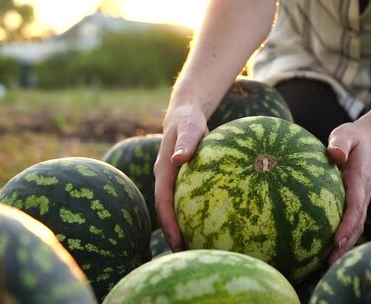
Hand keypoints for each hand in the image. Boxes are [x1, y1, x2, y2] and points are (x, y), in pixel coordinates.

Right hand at [154, 104, 207, 251]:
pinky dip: (191, 215)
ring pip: (172, 208)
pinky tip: (208, 226)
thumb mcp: (189, 126)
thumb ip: (186, 141)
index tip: (177, 241)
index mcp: (163, 170)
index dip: (168, 222)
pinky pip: (183, 201)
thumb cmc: (189, 120)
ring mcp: (171, 181)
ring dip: (180, 227)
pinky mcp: (180, 181)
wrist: (184, 115)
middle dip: (172, 233)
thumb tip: (179, 158)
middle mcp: (164, 179)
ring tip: (195, 248)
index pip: (162, 201)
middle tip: (185, 255)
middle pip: (165, 211)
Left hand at [326, 119, 370, 263]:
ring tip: (329, 264)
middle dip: (345, 243)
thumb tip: (335, 156)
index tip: (336, 239)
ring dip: (345, 245)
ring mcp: (361, 199)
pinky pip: (352, 222)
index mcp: (359, 179)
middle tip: (331, 261)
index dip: (347, 224)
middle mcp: (362, 193)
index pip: (355, 205)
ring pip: (356, 226)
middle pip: (357, 223)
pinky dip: (344, 237)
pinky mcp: (356, 201)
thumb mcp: (346, 134)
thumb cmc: (354, 138)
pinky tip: (330, 250)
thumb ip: (340, 143)